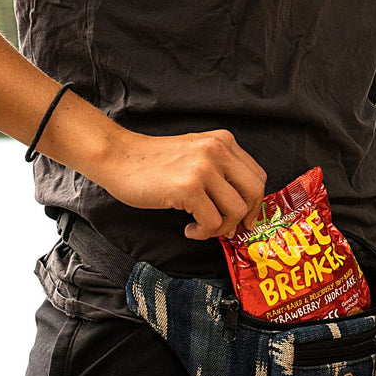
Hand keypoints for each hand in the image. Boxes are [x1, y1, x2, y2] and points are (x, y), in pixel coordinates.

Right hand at [97, 128, 265, 239]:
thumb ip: (221, 172)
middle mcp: (218, 151)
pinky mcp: (188, 187)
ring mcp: (204, 168)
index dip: (255, 202)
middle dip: (245, 217)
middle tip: (229, 229)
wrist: (118, 157)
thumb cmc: (153, 162)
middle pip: (254, 192)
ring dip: (220, 228)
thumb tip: (241, 210)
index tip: (245, 217)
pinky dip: (203, 233)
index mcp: (223, 141)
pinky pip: (212, 222)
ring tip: (201, 228)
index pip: (257, 176)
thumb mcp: (195, 153)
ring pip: (235, 210)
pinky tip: (189, 229)